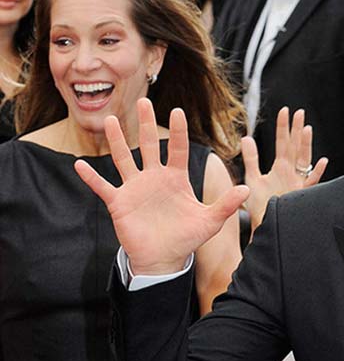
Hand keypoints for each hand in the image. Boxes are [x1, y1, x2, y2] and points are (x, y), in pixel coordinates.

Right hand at [74, 98, 248, 274]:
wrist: (164, 259)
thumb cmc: (186, 238)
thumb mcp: (210, 221)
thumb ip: (227, 205)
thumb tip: (247, 190)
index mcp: (176, 178)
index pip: (176, 149)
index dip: (177, 131)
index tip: (177, 111)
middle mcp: (154, 178)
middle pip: (148, 145)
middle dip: (144, 124)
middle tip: (143, 101)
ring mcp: (135, 188)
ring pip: (123, 159)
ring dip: (116, 141)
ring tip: (110, 120)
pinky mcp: (119, 203)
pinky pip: (103, 187)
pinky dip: (91, 177)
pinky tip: (79, 165)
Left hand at [242, 107, 326, 227]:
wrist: (266, 225)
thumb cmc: (261, 205)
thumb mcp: (252, 178)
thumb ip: (251, 158)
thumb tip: (246, 138)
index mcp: (281, 167)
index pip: (282, 142)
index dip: (283, 126)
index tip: (285, 110)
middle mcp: (291, 172)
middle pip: (295, 146)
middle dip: (297, 129)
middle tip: (299, 112)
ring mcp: (297, 182)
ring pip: (303, 159)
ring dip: (305, 145)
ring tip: (306, 129)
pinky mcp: (301, 194)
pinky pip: (311, 182)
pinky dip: (317, 172)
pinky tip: (322, 161)